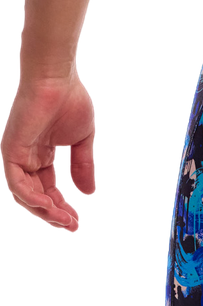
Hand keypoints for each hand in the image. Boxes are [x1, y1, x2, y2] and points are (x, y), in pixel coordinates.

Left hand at [0, 75, 95, 231]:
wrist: (57, 79)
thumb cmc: (69, 100)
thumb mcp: (81, 140)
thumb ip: (82, 166)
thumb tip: (88, 193)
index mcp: (40, 154)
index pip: (47, 188)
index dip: (61, 206)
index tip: (76, 221)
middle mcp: (26, 158)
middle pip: (36, 195)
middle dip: (53, 213)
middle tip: (72, 226)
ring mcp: (16, 155)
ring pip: (25, 194)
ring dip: (44, 210)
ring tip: (64, 220)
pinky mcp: (11, 151)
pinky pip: (17, 183)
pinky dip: (31, 197)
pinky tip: (49, 206)